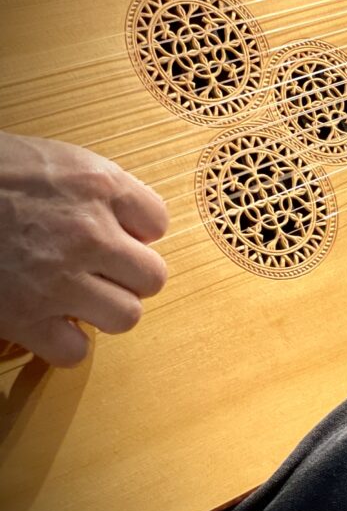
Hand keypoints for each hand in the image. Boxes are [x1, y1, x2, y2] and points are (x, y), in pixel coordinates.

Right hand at [0, 132, 168, 366]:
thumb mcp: (49, 160)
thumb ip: (95, 189)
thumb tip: (129, 225)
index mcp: (97, 185)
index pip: (158, 222)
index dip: (136, 233)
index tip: (113, 235)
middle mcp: (88, 232)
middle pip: (152, 276)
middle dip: (128, 277)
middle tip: (98, 273)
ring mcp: (58, 277)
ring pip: (126, 316)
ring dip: (103, 311)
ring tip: (76, 298)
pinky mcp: (24, 316)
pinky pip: (75, 350)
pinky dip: (64, 343)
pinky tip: (46, 323)